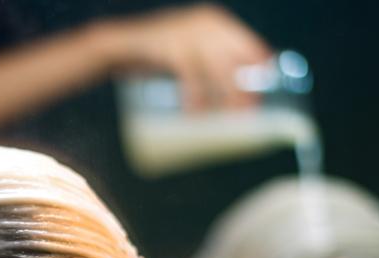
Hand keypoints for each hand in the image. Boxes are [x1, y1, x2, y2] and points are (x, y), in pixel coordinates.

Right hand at [93, 3, 270, 108]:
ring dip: (228, 95)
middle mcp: (207, 21)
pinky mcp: (172, 46)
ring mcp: (190, 31)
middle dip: (245, 88)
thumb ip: (210, 60)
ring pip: (219, 69)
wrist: (117, 44)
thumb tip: (237, 88)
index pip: (250, 45)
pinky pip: (191, 76)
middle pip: (238, 59)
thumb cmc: (155, 53)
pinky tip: (195, 113)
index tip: (261, 95)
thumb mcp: (189, 50)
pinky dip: (194, 97)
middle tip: (248, 112)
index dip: (259, 71)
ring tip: (230, 117)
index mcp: (216, 20)